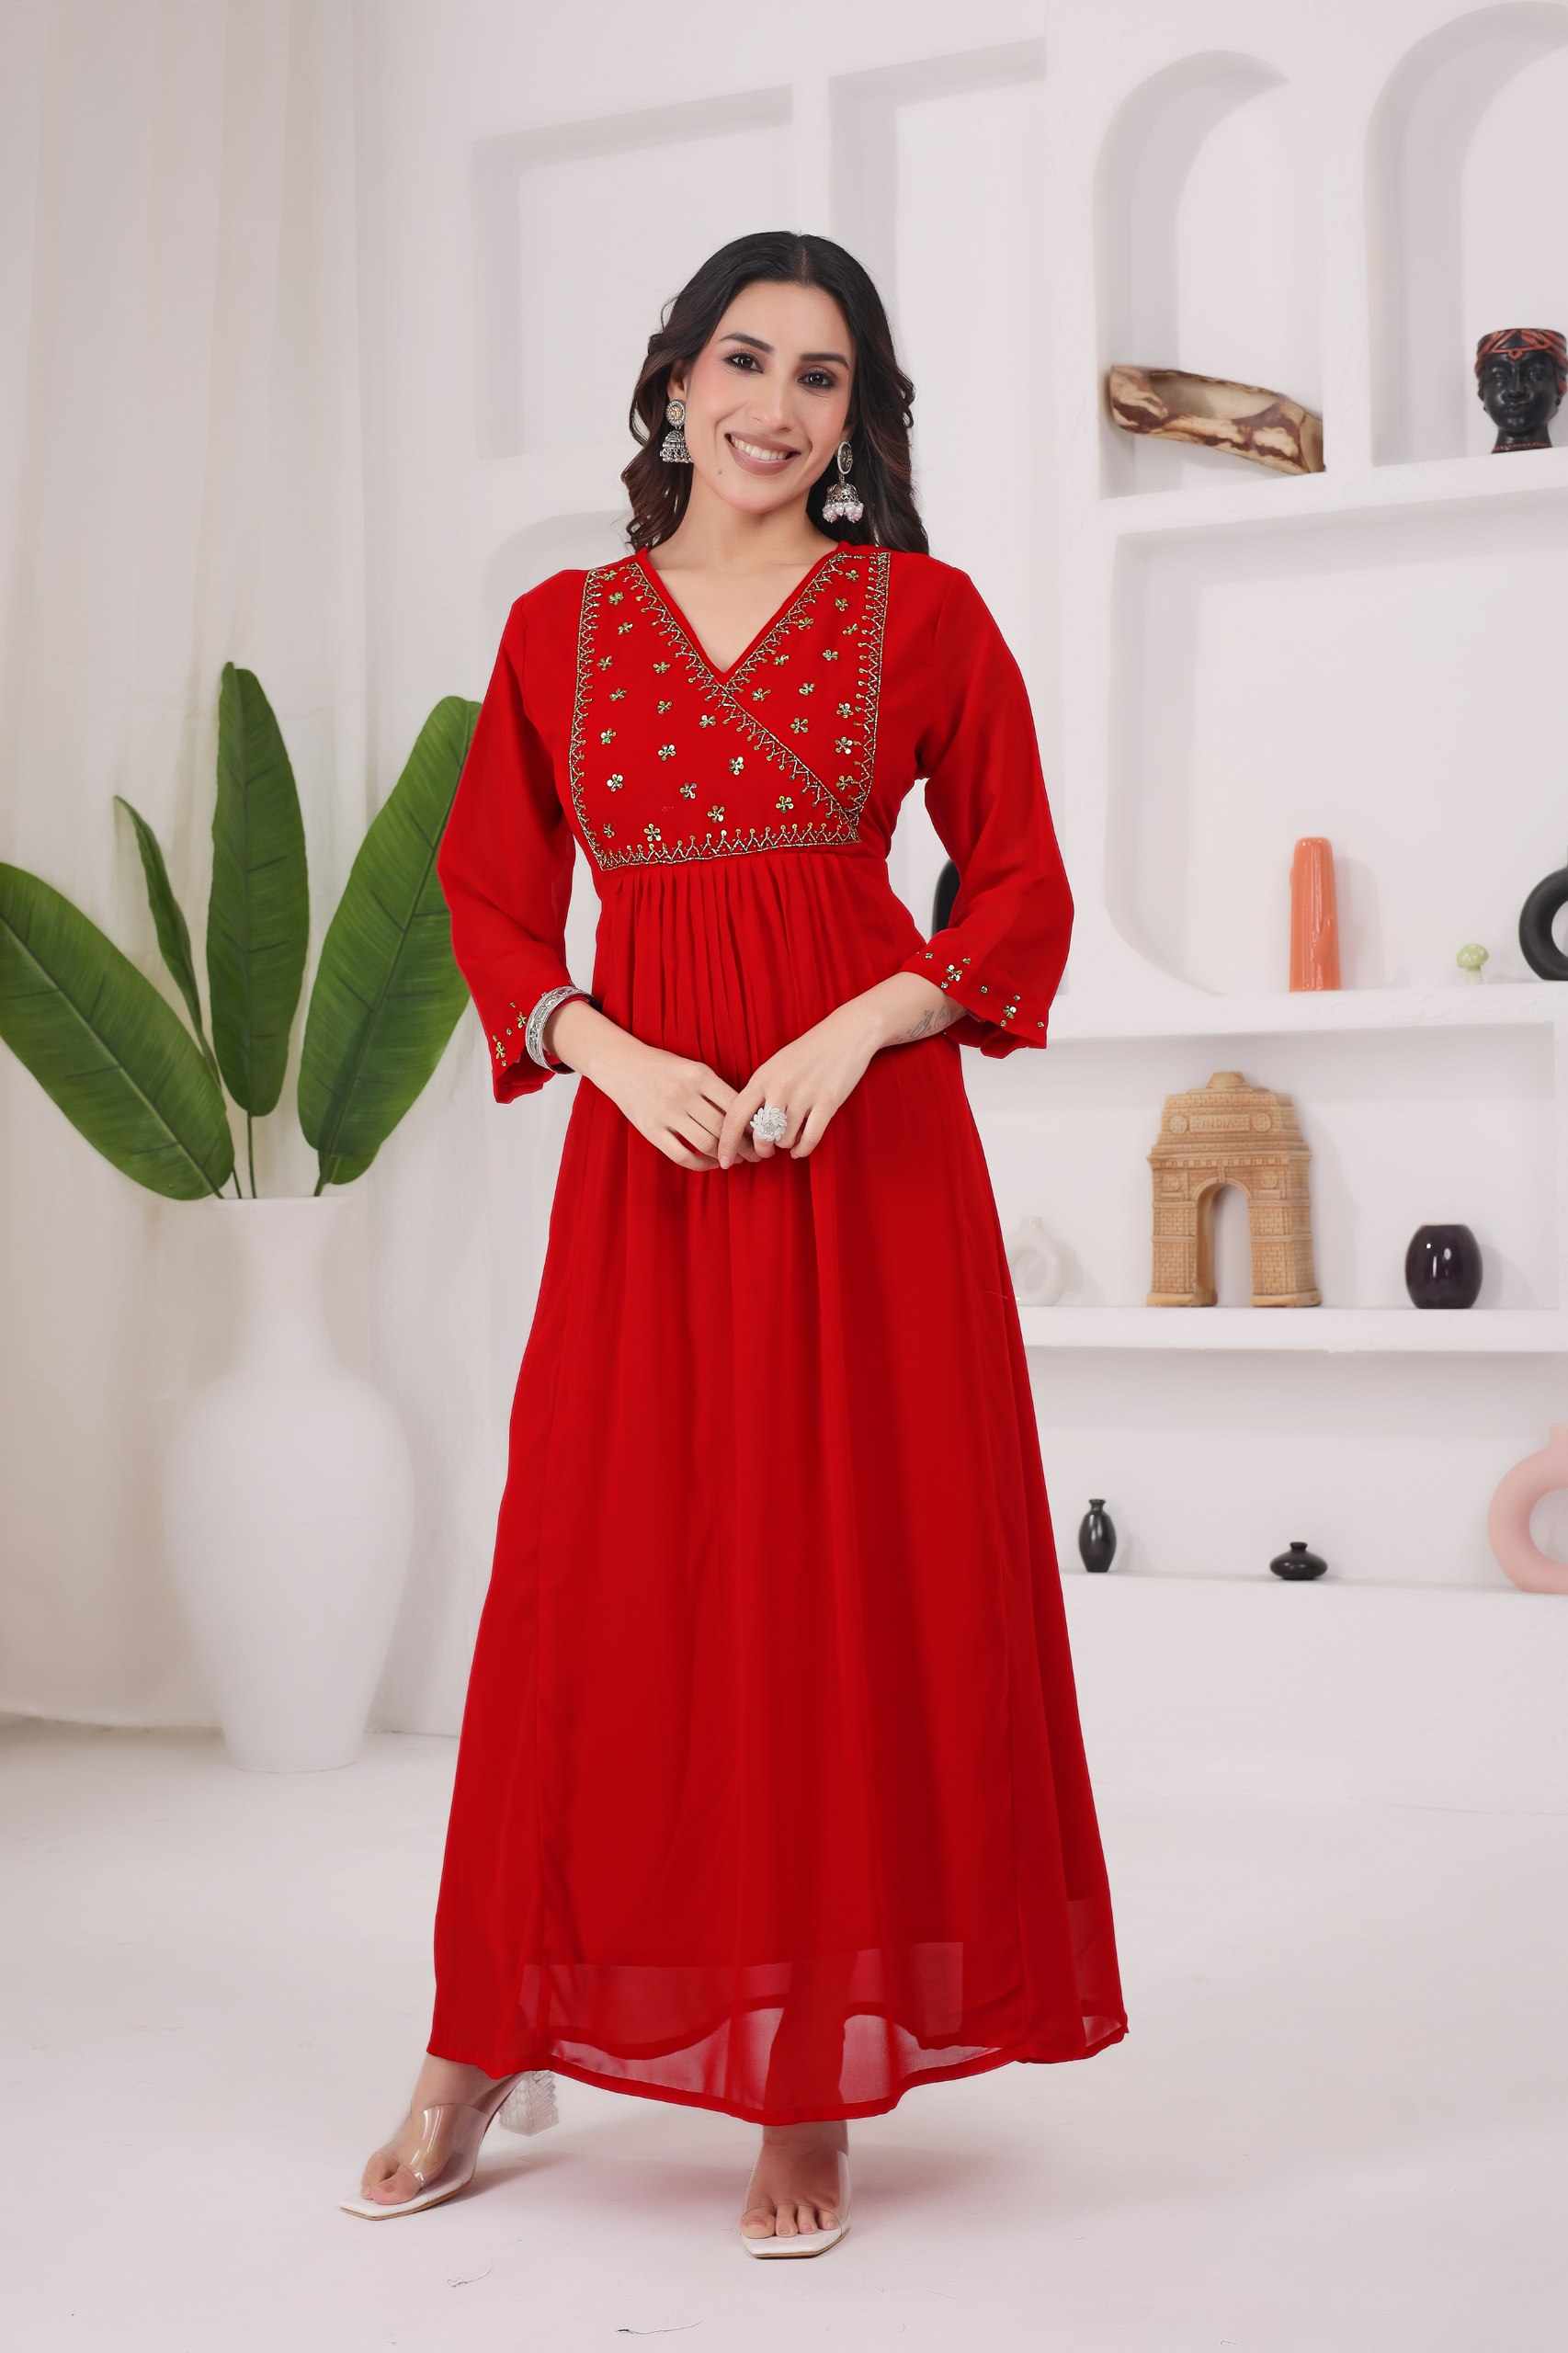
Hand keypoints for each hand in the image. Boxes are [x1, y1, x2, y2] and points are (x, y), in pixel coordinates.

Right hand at [589, 1036, 767, 1170]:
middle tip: (756, 1154)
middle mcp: (683, 1094)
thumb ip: (717, 1090)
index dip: (752, 1124)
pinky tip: (712, 1163)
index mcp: (699, 1075)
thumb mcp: (694, 1069)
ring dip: (726, 1156)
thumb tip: (749, 1118)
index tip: (763, 1134)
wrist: (623, 1066)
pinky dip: (701, 1164)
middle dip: (745, 1146)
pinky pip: (682, 1155)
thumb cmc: (665, 1067)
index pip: (735, 1105)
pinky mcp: (651, 1130)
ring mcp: (666, 1113)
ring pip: (706, 1144)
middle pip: (723, 1128)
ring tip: (737, 1159)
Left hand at [715, 1006, 877, 1167]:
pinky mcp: (828, 1102)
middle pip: (761, 1135)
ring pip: (785, 1139)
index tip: (725, 1162)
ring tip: (790, 1137)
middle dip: (762, 1150)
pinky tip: (800, 1150)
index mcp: (762, 1077)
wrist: (846, 1032)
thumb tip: (745, 1128)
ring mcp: (804, 1094)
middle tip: (766, 1150)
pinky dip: (802, 1150)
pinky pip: (810, 1139)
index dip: (727, 1144)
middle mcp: (780, 1087)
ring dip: (786, 1145)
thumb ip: (759, 1092)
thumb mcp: (775, 1066)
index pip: (735, 1116)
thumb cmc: (807, 1052)